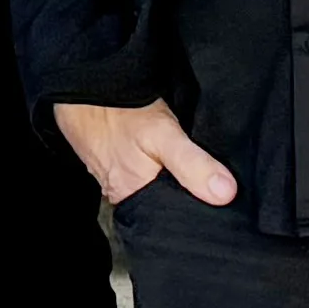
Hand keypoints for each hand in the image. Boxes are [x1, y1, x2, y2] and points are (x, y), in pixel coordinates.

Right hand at [52, 96, 237, 209]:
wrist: (82, 88)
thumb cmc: (121, 112)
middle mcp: (121, 195)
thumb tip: (226, 194)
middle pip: (161, 206)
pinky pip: (139, 176)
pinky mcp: (110, 165)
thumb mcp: (164, 135)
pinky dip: (154, 170)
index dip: (197, 212)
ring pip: (151, 191)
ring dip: (170, 183)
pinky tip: (164, 158)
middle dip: (185, 198)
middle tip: (211, 184)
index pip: (171, 218)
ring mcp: (113, 180)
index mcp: (133, 198)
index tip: (221, 204)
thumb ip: (193, 165)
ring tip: (192, 171)